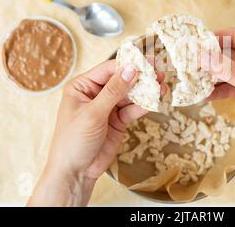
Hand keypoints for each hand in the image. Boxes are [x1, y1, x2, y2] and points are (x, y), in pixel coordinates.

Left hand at [28, 60, 163, 206]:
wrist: (76, 172)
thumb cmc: (73, 141)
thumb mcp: (93, 113)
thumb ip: (113, 91)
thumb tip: (131, 69)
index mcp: (82, 86)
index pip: (108, 70)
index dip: (128, 65)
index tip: (146, 62)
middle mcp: (95, 94)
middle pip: (122, 80)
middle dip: (140, 77)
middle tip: (158, 73)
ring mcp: (108, 107)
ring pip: (130, 94)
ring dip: (145, 91)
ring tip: (162, 87)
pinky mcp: (118, 120)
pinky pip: (132, 109)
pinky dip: (143, 106)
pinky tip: (154, 102)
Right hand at [202, 28, 234, 205]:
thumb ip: (229, 70)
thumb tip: (203, 56)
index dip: (214, 40)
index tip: (194, 47)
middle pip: (227, 52)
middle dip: (209, 60)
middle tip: (189, 66)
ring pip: (224, 69)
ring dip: (210, 76)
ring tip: (192, 81)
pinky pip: (226, 84)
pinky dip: (215, 90)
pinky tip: (203, 95)